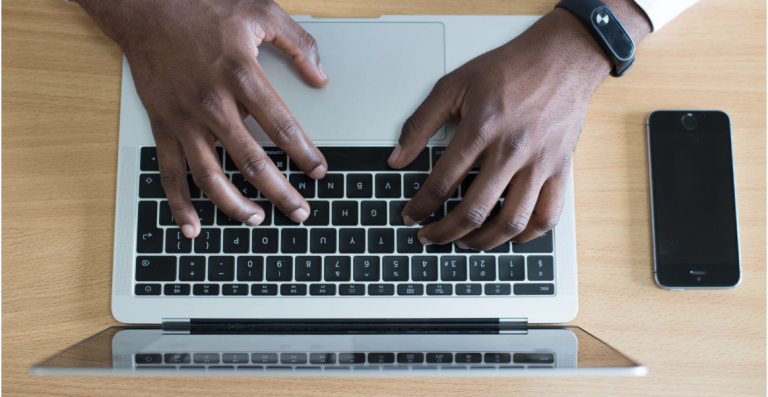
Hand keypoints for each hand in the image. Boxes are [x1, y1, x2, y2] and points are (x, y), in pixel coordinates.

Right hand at [76, 0, 328, 237]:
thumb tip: (321, 77)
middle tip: (300, 212)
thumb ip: (298, 43)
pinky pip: (170, 173)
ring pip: (211, 176)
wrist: (146, 7)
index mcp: (242, 76)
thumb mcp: (261, 11)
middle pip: (252, 162)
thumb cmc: (203, 7)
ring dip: (235, 205)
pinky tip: (193, 226)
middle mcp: (213, 105)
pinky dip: (179, 204)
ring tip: (258, 220)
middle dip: (280, 192)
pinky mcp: (163, 126)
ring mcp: (185, 120)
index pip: (282, 128)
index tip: (319, 172)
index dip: (304, 154)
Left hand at [388, 4, 649, 249]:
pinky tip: (509, 235)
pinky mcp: (560, 169)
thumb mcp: (453, 85)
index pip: (442, 182)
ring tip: (464, 242)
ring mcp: (539, 163)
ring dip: (482, 241)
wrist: (561, 58)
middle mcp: (511, 150)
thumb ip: (420, 123)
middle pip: (473, 210)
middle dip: (444, 232)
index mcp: (481, 129)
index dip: (420, 206)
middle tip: (429, 237)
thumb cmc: (508, 69)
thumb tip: (397, 158)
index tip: (411, 215)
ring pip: (511, 222)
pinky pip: (547, 216)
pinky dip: (527, 235)